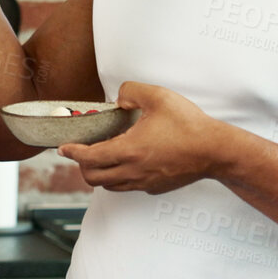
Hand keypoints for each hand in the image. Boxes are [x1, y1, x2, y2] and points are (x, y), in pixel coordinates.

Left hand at [57, 82, 221, 194]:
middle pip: (93, 178)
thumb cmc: (188, 124)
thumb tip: (119, 99)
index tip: (63, 148)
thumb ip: (131, 92)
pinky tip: (127, 162)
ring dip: (99, 173)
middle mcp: (132, 171)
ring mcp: (144, 182)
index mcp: (128, 150)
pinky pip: (128, 186)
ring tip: (101, 157)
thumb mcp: (157, 96)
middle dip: (81, 165)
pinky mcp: (155, 187)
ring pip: (109, 186)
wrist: (215, 150)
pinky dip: (119, 177)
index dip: (72, 152)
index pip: (88, 157)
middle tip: (81, 152)